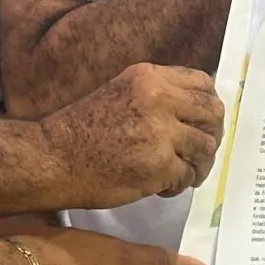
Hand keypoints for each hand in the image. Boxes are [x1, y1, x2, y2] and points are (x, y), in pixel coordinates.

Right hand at [38, 63, 222, 207]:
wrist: (52, 158)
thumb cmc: (81, 129)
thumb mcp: (121, 92)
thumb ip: (157, 95)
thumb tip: (196, 111)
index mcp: (149, 77)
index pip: (203, 84)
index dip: (209, 105)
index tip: (204, 122)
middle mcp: (159, 99)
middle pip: (212, 114)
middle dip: (211, 135)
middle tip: (200, 153)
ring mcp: (160, 133)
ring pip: (206, 148)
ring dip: (198, 165)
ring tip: (181, 174)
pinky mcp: (159, 165)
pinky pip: (187, 176)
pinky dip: (178, 185)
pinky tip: (161, 188)